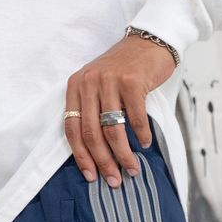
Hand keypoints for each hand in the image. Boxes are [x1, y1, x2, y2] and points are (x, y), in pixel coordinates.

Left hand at [65, 33, 176, 187]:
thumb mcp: (98, 86)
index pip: (72, 129)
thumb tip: (96, 154)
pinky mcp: (132, 81)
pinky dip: (141, 136)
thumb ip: (92, 111)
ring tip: (131, 169)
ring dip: (123, 155)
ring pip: (113, 130)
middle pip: (92, 134)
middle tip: (114, 180)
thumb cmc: (124, 70)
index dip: (81, 157)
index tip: (91, 176)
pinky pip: (135, 119)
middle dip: (104, 163)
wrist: (148, 41)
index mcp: (76, 86)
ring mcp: (110, 81)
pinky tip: (145, 144)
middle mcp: (89, 82)